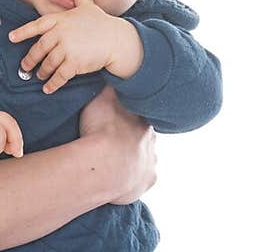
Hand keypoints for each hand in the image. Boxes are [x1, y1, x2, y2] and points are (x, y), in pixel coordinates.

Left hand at [9, 0, 140, 92]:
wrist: (116, 39)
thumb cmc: (102, 23)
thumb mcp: (89, 6)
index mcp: (60, 20)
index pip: (37, 25)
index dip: (23, 32)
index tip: (11, 38)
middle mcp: (60, 34)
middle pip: (39, 49)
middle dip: (30, 60)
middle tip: (25, 67)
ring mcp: (66, 49)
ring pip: (47, 64)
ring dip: (42, 72)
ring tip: (39, 76)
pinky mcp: (74, 63)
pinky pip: (59, 76)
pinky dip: (52, 84)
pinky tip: (48, 89)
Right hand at [77, 85, 156, 204]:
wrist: (102, 164)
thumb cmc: (100, 130)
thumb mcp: (101, 98)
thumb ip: (108, 87)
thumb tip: (111, 70)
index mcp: (142, 122)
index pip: (140, 117)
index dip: (129, 119)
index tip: (118, 122)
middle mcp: (152, 142)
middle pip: (145, 139)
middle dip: (134, 140)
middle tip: (115, 143)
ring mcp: (151, 163)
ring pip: (146, 159)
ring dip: (134, 160)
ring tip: (116, 163)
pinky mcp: (147, 181)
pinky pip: (142, 180)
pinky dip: (133, 179)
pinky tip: (121, 179)